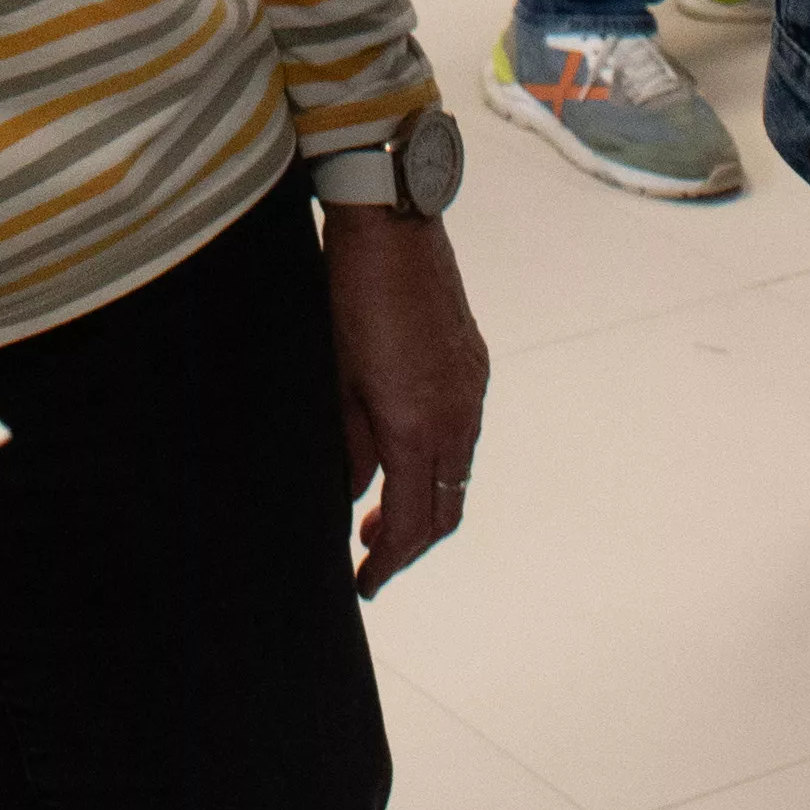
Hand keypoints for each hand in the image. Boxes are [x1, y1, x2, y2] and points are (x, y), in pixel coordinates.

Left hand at [320, 202, 490, 596]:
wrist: (393, 226)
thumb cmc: (350, 297)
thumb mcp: (336, 380)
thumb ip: (350, 447)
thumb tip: (358, 496)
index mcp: (417, 427)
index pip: (413, 523)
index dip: (388, 562)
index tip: (363, 582)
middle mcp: (457, 416)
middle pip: (445, 510)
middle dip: (409, 543)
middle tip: (370, 553)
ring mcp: (471, 388)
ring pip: (458, 472)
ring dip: (425, 500)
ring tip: (380, 506)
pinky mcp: (474, 363)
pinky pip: (464, 432)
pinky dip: (437, 460)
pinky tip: (404, 450)